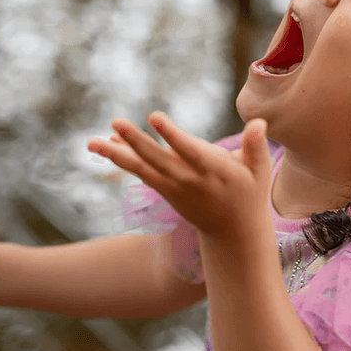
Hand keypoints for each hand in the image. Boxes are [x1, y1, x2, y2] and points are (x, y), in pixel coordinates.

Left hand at [88, 112, 273, 239]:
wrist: (233, 233)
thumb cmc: (249, 194)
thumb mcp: (259, 172)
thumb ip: (255, 147)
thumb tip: (259, 122)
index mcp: (213, 171)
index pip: (189, 150)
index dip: (171, 135)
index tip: (153, 117)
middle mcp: (189, 179)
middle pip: (158, 158)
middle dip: (135, 141)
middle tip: (116, 121)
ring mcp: (174, 187)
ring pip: (142, 168)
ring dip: (116, 155)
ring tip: (91, 142)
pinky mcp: (165, 191)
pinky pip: (141, 173)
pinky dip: (123, 159)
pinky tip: (106, 144)